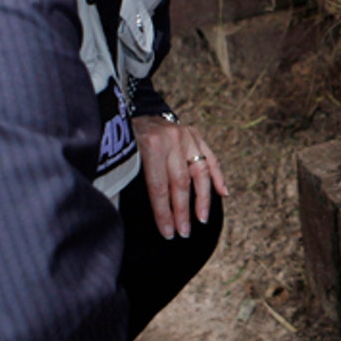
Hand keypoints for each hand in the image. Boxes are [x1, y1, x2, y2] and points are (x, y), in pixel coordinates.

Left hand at [132, 114, 228, 238]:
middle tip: (184, 233)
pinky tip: (223, 194)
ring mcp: (185, 134)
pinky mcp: (193, 133)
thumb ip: (123, 179)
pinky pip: (210, 157)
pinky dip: (218, 176)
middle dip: (182, 211)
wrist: (127, 107)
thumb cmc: (120, 137)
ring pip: (200, 172)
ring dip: (203, 198)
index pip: (159, 187)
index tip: (167, 233)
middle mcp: (171, 139)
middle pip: (181, 183)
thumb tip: (120, 211)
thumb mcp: (117, 156)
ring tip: (202, 219)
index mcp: (150, 145)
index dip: (163, 213)